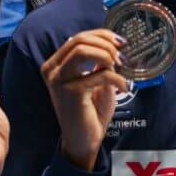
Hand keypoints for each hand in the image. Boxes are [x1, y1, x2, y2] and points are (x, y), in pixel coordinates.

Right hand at [40, 29, 127, 170]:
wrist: (83, 140)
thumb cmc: (89, 111)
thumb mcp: (93, 80)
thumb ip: (97, 62)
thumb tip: (111, 43)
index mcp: (55, 64)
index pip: (77, 38)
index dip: (101, 35)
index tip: (120, 42)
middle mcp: (51, 69)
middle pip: (79, 40)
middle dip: (106, 44)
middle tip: (122, 57)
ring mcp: (58, 80)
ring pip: (83, 50)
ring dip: (107, 56)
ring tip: (119, 69)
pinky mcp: (71, 91)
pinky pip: (99, 74)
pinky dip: (117, 78)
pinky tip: (124, 88)